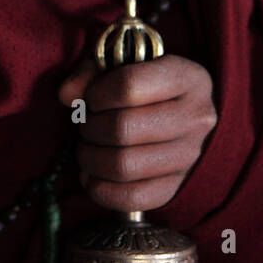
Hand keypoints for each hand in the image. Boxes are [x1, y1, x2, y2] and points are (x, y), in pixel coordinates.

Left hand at [56, 53, 218, 211]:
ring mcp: (189, 157)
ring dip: (90, 158)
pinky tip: (91, 176)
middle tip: (86, 124)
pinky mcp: (176, 187)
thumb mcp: (126, 63)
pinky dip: (100, 189)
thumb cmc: (150, 85)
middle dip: (90, 127)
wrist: (187, 115)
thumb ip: (93, 71)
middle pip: (123, 128)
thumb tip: (67, 95)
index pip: (129, 85)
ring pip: (123, 166)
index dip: (97, 92)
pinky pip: (131, 198)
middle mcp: (196, 118)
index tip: (92, 98)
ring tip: (87, 148)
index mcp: (187, 78)